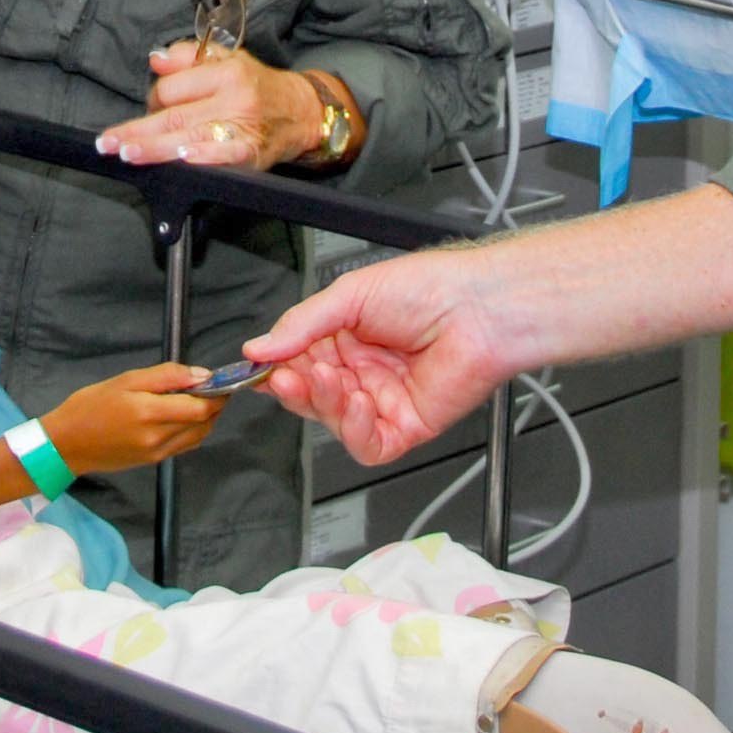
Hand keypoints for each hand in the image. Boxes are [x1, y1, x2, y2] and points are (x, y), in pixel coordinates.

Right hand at [41, 363, 229, 476]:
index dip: (217, 394)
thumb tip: (202, 375)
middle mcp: (158, 437)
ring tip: (199, 399)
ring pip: (198, 436)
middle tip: (213, 387)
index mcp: (150, 413)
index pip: (201, 407)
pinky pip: (185, 445)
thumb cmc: (92, 405)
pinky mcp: (153, 461)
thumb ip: (167, 376)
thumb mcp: (126, 379)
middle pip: (204, 422)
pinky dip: (194, 430)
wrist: (66, 444)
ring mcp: (157, 453)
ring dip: (206, 418)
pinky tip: (184, 416)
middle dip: (215, 404)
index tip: (222, 380)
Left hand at [97, 45, 321, 170]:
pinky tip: (180, 163)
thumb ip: (187, 57)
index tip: (150, 109)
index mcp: (225, 71)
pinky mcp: (252, 152)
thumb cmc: (256, 85)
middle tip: (109, 143)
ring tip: (129, 154)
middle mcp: (233, 96)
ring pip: (188, 137)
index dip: (154, 100)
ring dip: (155, 148)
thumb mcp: (226, 58)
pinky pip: (222, 156)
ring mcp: (242, 126)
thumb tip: (155, 60)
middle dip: (137, 131)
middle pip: (174, 115)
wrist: (301, 111)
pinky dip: (201, 159)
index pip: (174, 87)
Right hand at [247, 248, 511, 466]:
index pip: (298, 362)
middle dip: (294, 389)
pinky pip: (368, 444)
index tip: (254, 368)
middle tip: (283, 376)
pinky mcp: (406, 426)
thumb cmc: (431, 287)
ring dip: (323, 404)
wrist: (478, 307)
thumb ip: (302, 324)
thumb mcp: (351, 294)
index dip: (275, 368)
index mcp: (347, 337)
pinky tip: (358, 403)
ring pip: (334, 421)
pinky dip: (355, 429)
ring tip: (323, 378)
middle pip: (311, 396)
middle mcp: (363, 370)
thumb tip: (259, 347)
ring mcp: (384, 400)